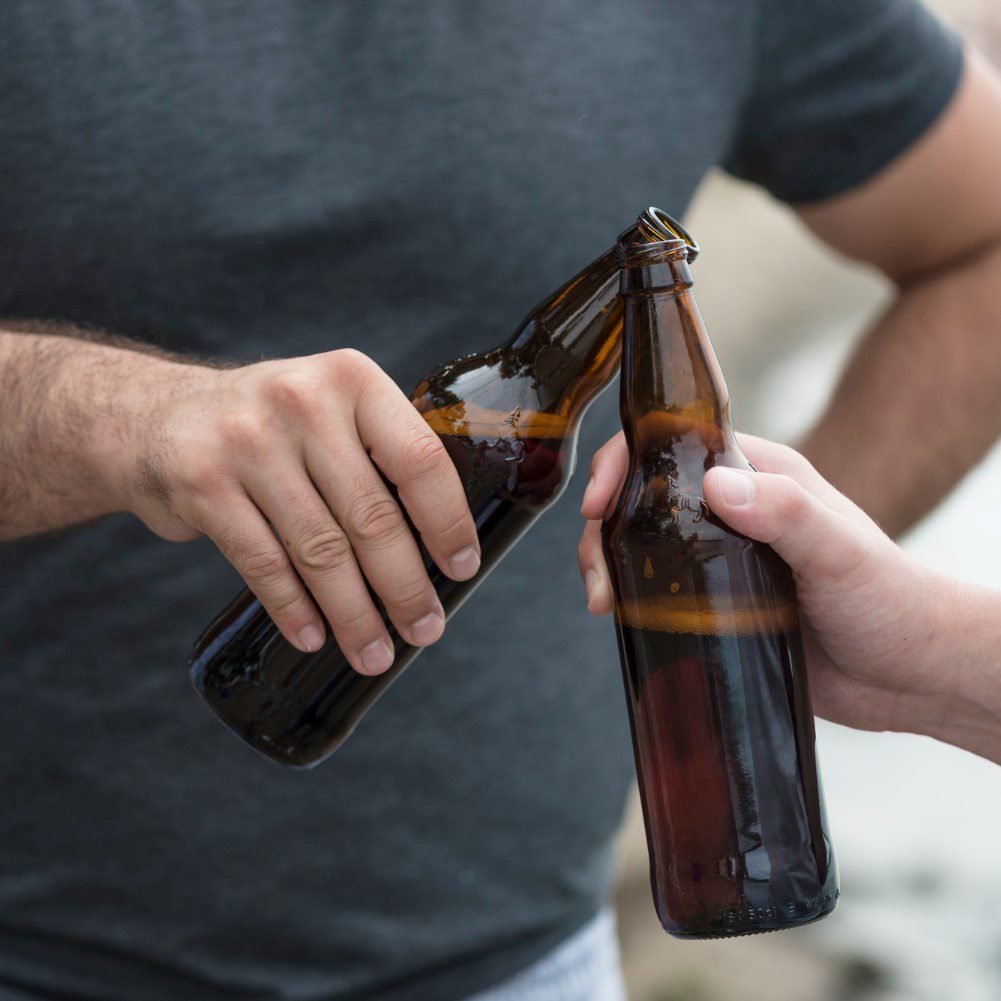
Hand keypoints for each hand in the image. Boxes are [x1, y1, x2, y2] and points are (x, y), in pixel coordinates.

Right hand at [123, 349, 479, 670]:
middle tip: (425, 629)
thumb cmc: (271, 427)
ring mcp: (247, 442)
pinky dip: (294, 610)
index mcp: (352, 379)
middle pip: (372, 516)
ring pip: (320, 550)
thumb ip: (379, 453)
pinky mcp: (203, 484)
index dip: (447, 522)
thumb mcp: (330, 408)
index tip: (462, 569)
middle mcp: (302, 402)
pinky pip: (264, 565)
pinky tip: (314, 636)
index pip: (419, 460)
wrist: (156, 416)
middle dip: (405, 587)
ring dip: (354, 614)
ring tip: (374, 651)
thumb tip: (442, 544)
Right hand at [578, 431, 985, 744]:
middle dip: (604, 527)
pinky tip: (621, 619)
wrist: (909, 675)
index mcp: (757, 476)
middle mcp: (732, 511)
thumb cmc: (892, 600)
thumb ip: (786, 512)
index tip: (597, 501)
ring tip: (604, 603)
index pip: (672, 444)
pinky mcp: (715, 606)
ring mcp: (719, 559)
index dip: (623, 462)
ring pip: (642, 545)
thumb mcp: (841, 549)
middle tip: (599, 575)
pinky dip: (631, 600)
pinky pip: (659, 593)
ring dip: (610, 565)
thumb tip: (715, 485)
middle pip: (643, 497)